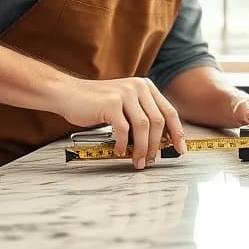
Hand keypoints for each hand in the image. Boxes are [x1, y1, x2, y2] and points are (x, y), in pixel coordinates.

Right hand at [53, 76, 185, 168]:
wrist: (68, 93)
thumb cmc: (96, 104)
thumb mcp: (124, 104)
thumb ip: (141, 116)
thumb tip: (159, 143)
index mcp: (145, 86)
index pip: (169, 111)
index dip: (177, 132)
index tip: (180, 149)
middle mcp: (138, 87)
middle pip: (158, 121)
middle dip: (157, 145)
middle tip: (152, 161)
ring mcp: (124, 94)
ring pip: (143, 126)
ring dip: (143, 148)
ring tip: (138, 161)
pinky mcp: (110, 103)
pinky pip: (124, 129)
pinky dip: (124, 144)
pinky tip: (120, 151)